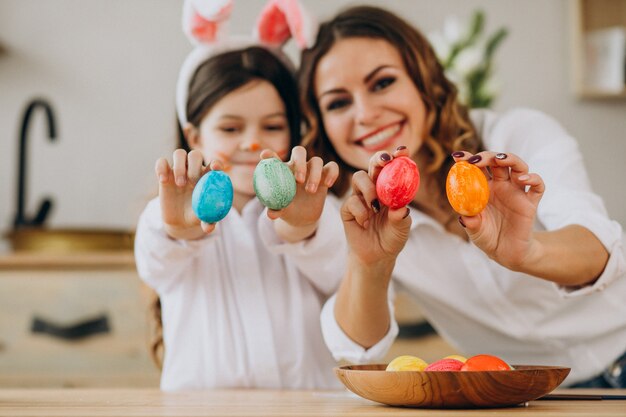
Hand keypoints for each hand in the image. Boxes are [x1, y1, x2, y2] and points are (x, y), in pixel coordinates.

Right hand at [155, 149, 223, 239]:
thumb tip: (209, 228)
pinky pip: (161, 162)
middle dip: (194, 166)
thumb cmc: (196, 215)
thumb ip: (208, 221)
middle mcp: (193, 170)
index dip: (216, 163)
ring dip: (180, 166)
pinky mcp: (165, 173)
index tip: (215, 168)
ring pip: (179, 154)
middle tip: (192, 182)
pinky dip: (161, 167)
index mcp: (207, 177)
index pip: (214, 164)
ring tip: (179, 184)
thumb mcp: (203, 219)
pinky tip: (163, 180)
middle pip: (195, 155)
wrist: (180, 220)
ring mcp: (179, 170)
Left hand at [263, 146, 338, 241]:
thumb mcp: (280, 210)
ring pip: (317, 161)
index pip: (274, 158)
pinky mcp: (325, 175)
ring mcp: (312, 170)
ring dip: (314, 175)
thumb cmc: (286, 209)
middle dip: (300, 162)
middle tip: (299, 180)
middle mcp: (297, 166)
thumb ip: (275, 209)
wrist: (302, 217)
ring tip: (310, 191)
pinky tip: (328, 184)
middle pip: (299, 152)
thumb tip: (271, 214)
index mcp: (282, 170)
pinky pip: (332, 167)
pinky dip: (332, 173)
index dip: (270, 154)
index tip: (265, 156)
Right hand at [342, 148, 411, 265]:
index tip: (403, 151)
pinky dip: (360, 211)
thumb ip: (401, 218)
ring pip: (358, 178)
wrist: (376, 256)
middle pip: (372, 165)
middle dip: (378, 160)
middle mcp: (374, 188)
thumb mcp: (401, 228)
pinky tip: (366, 223)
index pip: (393, 167)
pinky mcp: (347, 209)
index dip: (397, 156)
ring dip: (368, 188)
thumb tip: (402, 208)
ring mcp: (359, 197)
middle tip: (385, 162)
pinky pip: (351, 201)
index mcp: (390, 188)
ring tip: (376, 206)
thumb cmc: (392, 238)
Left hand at [453, 151, 544, 269]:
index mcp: (484, 188)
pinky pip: (537, 185)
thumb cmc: (487, 237)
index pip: (477, 168)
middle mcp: (501, 186)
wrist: (506, 253)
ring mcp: (517, 191)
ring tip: (500, 159)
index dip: (468, 159)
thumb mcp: (475, 230)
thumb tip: (464, 217)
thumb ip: (470, 222)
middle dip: (487, 156)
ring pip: (518, 166)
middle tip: (476, 160)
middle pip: (497, 161)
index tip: (457, 156)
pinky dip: (533, 178)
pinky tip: (522, 179)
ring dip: (510, 158)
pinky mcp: (531, 201)